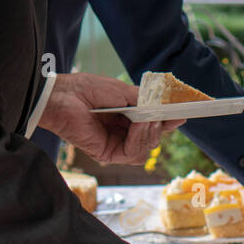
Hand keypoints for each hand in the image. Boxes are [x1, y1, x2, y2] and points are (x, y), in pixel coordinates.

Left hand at [37, 73, 183, 163]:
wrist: (62, 96)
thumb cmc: (86, 89)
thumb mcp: (122, 92)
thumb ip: (144, 102)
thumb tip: (167, 109)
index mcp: (125, 118)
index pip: (152, 125)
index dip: (167, 122)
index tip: (181, 115)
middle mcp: (122, 134)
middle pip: (153, 139)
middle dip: (159, 126)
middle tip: (161, 114)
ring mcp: (116, 145)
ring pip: (146, 149)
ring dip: (150, 133)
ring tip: (144, 119)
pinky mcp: (108, 154)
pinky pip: (134, 154)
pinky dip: (139, 139)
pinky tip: (136, 126)